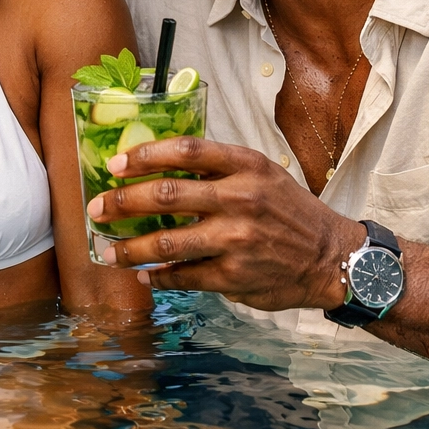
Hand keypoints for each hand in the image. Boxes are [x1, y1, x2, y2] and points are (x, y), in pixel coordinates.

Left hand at [87, 137, 365, 310]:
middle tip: (97, 208)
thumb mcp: (261, 174)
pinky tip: (145, 276)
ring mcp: (236, 239)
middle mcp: (240, 198)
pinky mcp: (234, 276)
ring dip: (129, 249)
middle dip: (122, 202)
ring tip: (108, 251)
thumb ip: (217, 169)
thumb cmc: (289, 211)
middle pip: (166, 195)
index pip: (185, 151)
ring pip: (166, 243)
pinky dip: (159, 278)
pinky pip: (184, 277)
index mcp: (246, 165)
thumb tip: (158, 169)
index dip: (144, 155)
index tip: (115, 164)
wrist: (331, 256)